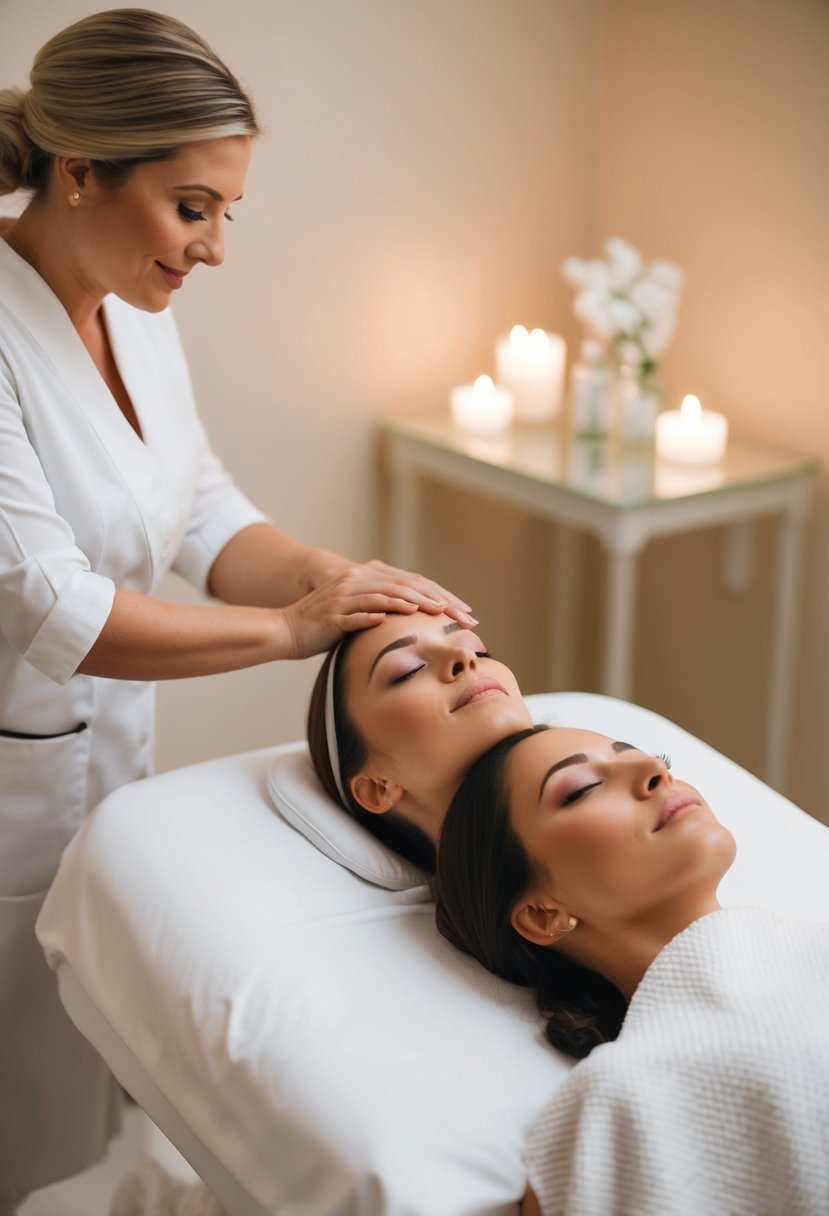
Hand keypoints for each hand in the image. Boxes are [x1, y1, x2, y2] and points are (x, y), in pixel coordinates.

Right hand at [304, 550, 475, 628]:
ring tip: (436, 612)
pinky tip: (392, 621)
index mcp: (366, 580)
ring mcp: (344, 597)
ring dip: (413, 604)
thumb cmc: (323, 628)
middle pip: (405, 587)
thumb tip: (414, 624)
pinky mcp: (332, 615)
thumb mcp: (357, 614)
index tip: (464, 610)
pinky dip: (375, 616)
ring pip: (385, 597)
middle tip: (462, 616)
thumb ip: (382, 612)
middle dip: (437, 601)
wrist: (285, 630)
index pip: (412, 584)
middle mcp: (357, 582)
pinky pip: (357, 614)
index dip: (441, 595)